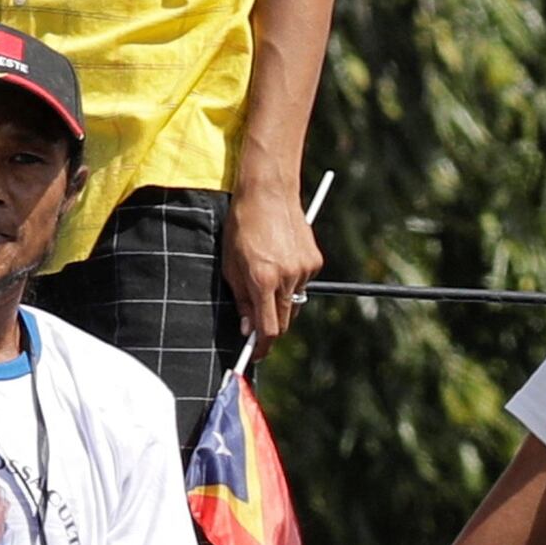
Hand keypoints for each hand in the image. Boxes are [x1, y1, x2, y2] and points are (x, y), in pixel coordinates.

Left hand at [223, 180, 320, 345]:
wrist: (268, 192)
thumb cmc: (242, 226)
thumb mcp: (231, 265)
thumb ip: (241, 300)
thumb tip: (248, 329)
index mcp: (262, 279)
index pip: (268, 328)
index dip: (261, 346)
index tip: (255, 353)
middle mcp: (287, 277)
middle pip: (284, 321)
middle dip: (271, 328)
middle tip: (256, 326)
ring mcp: (304, 269)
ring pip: (294, 303)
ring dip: (281, 304)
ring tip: (266, 280)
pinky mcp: (314, 261)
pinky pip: (303, 284)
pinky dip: (292, 283)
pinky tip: (280, 263)